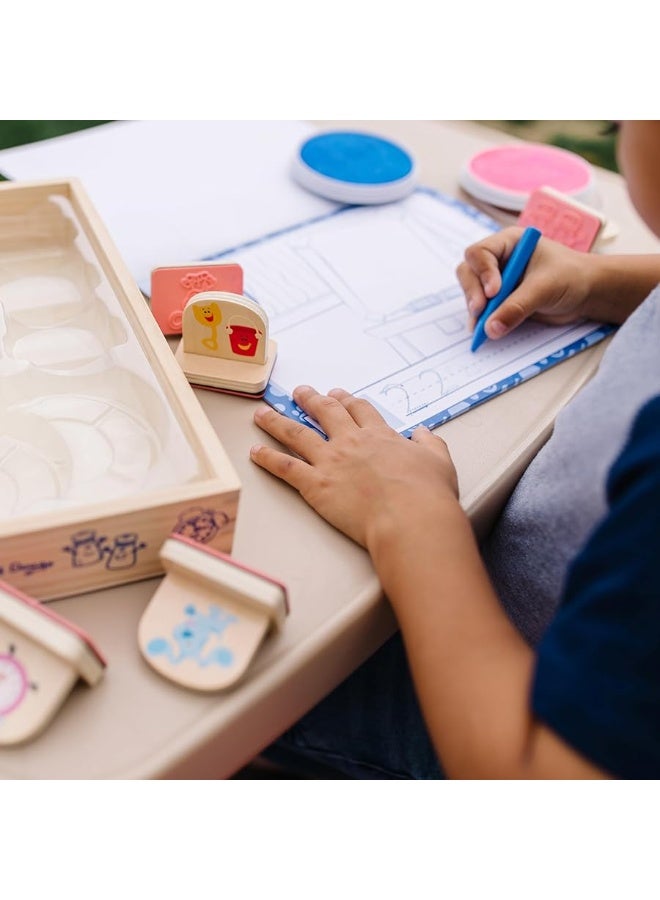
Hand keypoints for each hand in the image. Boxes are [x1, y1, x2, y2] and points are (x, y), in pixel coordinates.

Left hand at [250, 385, 459, 550]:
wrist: (410, 517)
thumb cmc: (427, 494)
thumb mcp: (439, 461)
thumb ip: (430, 443)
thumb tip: (423, 433)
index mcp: (379, 435)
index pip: (359, 410)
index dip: (346, 401)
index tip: (338, 395)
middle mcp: (350, 442)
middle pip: (325, 413)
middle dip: (310, 400)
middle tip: (300, 392)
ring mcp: (330, 461)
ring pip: (296, 434)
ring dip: (277, 422)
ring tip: (263, 413)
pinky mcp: (315, 485)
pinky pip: (285, 467)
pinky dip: (267, 458)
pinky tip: (255, 452)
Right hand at [456, 227, 593, 339]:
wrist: (587, 293)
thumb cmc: (571, 277)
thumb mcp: (544, 289)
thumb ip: (517, 307)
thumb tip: (490, 328)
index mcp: (509, 243)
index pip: (480, 253)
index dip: (482, 273)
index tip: (494, 293)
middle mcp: (499, 259)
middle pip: (469, 272)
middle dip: (473, 292)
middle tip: (480, 311)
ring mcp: (497, 280)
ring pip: (472, 292)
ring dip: (475, 309)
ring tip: (481, 327)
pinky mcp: (500, 300)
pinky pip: (482, 309)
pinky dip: (481, 320)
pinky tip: (482, 332)